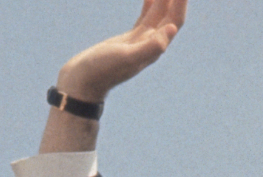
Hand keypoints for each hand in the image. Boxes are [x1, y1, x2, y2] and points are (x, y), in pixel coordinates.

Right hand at [56, 0, 186, 101]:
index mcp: (154, 47)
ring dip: (164, 0)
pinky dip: (150, 5)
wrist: (82, 83)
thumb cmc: (101, 71)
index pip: (174, 20)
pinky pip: (145, 18)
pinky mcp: (129, 40)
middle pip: (170, 16)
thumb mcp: (126, 58)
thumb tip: (171, 29)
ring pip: (158, 15)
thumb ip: (149, 47)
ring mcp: (140, 41)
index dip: (180, 2)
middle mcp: (151, 44)